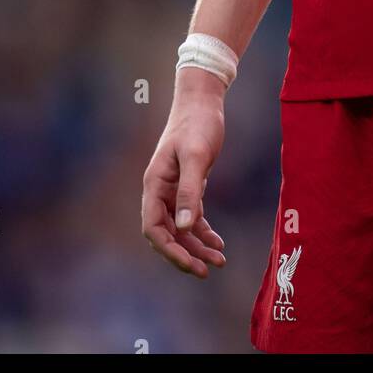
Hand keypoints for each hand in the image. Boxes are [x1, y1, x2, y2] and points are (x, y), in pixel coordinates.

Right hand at [141, 68, 227, 276]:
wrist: (203, 101)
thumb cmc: (198, 124)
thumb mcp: (196, 156)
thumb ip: (189, 191)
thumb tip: (182, 228)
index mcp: (155, 183)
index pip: (153, 227)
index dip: (169, 249)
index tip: (190, 264)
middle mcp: (160, 189)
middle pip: (166, 233)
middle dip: (185, 254)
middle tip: (207, 271)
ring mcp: (173, 189)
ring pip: (180, 228)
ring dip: (196, 246)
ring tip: (219, 260)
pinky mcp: (188, 185)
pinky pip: (192, 216)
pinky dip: (203, 231)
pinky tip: (218, 243)